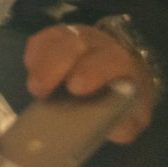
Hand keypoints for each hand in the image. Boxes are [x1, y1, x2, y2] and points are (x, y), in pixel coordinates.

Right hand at [22, 23, 157, 144]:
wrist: (118, 68)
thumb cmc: (124, 93)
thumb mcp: (135, 112)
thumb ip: (128, 122)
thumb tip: (114, 130)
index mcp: (119, 59)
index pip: (105, 58)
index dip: (89, 70)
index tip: (74, 89)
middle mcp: (94, 42)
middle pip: (71, 43)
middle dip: (54, 65)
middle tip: (41, 90)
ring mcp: (72, 35)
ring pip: (53, 39)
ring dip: (40, 63)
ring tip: (35, 88)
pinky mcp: (53, 37)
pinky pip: (39, 41)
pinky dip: (33, 56)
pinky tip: (32, 74)